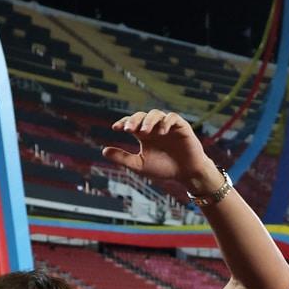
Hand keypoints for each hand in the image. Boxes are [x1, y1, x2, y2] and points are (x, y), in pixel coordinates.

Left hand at [102, 109, 217, 193]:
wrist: (186, 174)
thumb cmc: (164, 169)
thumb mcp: (140, 165)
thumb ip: (123, 158)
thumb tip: (103, 151)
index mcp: (144, 134)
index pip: (131, 123)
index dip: (123, 122)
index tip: (115, 128)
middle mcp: (154, 127)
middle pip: (142, 116)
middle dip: (134, 120)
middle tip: (128, 129)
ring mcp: (168, 125)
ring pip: (156, 114)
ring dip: (149, 121)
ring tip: (144, 132)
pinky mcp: (181, 126)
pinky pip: (172, 118)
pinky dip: (166, 122)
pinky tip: (161, 132)